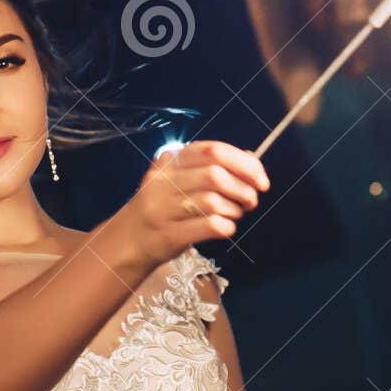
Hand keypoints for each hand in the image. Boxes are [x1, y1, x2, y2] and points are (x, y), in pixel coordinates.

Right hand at [106, 140, 268, 272]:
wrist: (129, 239)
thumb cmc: (164, 206)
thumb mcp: (180, 178)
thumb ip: (211, 166)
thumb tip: (251, 159)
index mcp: (169, 160)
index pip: (213, 151)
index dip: (244, 164)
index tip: (261, 179)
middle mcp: (164, 180)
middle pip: (215, 175)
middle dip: (243, 189)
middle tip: (251, 201)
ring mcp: (163, 207)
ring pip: (214, 202)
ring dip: (235, 210)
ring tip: (234, 215)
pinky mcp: (168, 233)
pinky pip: (210, 226)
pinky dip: (226, 227)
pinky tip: (225, 228)